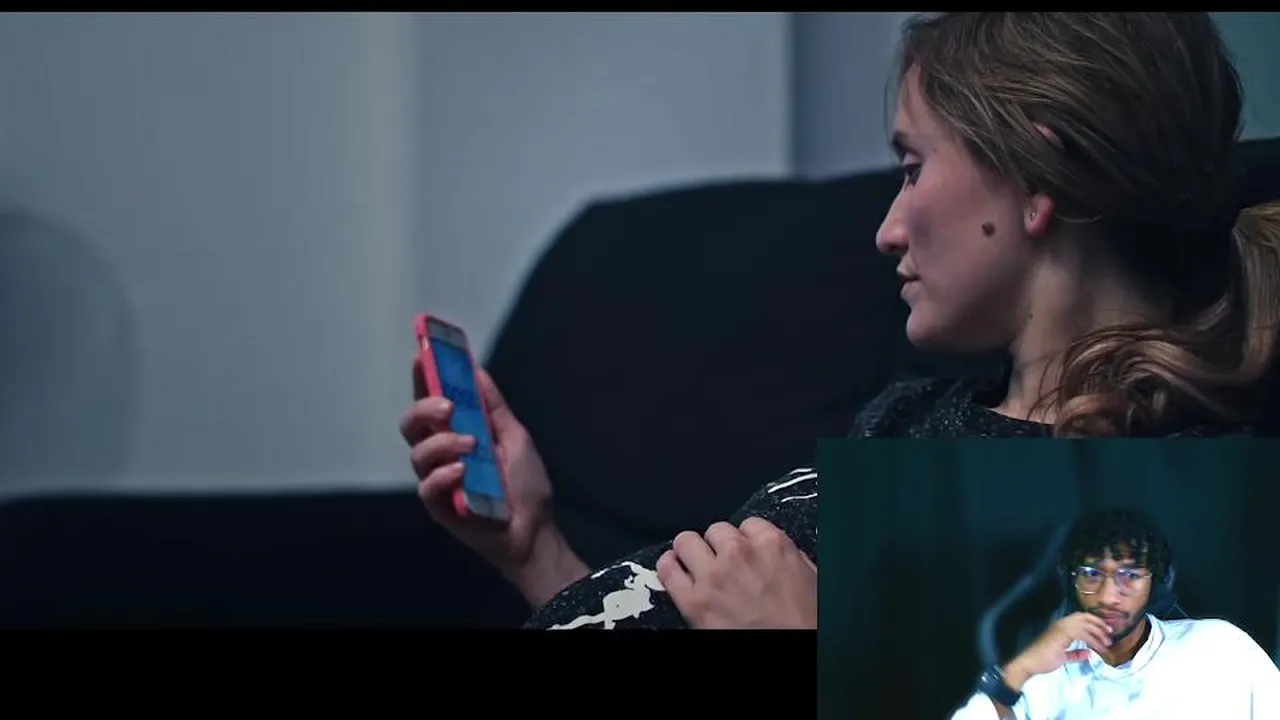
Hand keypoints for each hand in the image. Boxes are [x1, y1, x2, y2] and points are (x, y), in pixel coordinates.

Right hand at [400, 359, 585, 604]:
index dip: (422, 378)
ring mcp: (438, 480)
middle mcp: (441, 453)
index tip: (421, 355)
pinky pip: (427, 486)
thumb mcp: (515, 437)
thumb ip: (493, 407)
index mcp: (457, 433)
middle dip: (424, 408)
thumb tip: (478, 371)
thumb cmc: (526, 485)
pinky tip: (463, 472)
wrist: (535, 530)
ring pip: (417, 453)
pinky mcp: (440, 506)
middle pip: (412, 423)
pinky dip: (444, 475)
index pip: (431, 401)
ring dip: (442, 442)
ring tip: (471, 446)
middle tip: (448, 407)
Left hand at [655, 517, 816, 628]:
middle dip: (719, 546)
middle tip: (724, 563)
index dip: (745, 540)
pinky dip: (669, 567)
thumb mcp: (810, 578)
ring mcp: (713, 576)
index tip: (746, 552)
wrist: (794, 649)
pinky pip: (668, 570)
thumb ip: (787, 557)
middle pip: (716, 530)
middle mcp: (739, 554)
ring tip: (695, 563)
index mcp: (772, 545)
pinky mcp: (693, 602)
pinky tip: (674, 570)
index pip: (748, 524)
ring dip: (691, 552)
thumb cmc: (807, 622)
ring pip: (686, 541)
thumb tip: (773, 551)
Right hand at [1008, 612, 1114, 681]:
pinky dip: (1093, 641)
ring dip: (1098, 633)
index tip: (1105, 629)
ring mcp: (1061, 628)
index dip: (1094, 621)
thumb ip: (1075, 654)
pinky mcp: (1062, 634)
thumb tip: (1088, 653)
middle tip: (1110, 633)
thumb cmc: (1043, 659)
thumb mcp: (1063, 657)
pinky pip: (1083, 634)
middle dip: (1099, 624)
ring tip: (1107, 643)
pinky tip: (1098, 648)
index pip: (1080, 617)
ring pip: (1085, 625)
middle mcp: (1061, 623)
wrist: (1031, 662)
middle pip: (1084, 617)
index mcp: (1060, 626)